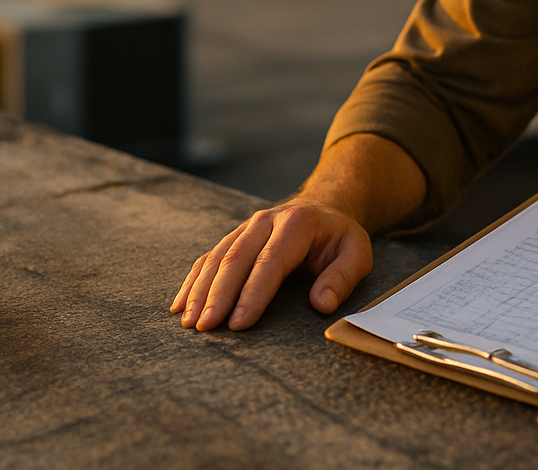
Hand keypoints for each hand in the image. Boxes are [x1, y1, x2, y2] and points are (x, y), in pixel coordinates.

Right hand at [171, 199, 373, 331]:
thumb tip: (321, 304)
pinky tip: (179, 306)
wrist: (324, 210)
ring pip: (217, 258)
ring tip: (189, 322)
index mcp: (297, 224)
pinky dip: (193, 282)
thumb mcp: (358, 252)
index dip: (253, 293)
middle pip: (236, 259)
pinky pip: (209, 258)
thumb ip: (342, 277)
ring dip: (199, 291)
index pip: (271, 261)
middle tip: (205, 327)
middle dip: (218, 295)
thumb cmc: (340, 239)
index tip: (240, 323)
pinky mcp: (234, 238)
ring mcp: (246, 228)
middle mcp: (265, 222)